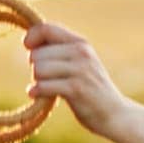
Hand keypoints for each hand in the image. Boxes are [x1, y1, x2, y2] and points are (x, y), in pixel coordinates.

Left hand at [23, 21, 130, 137]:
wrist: (115, 114)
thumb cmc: (92, 89)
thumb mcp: (81, 63)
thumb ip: (60, 50)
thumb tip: (28, 42)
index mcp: (81, 43)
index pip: (46, 28)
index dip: (31, 37)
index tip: (29, 47)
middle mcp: (81, 53)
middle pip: (37, 53)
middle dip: (35, 67)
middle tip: (46, 78)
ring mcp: (80, 71)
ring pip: (38, 69)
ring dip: (37, 81)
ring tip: (47, 88)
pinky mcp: (76, 90)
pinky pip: (43, 86)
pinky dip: (36, 92)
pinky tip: (38, 96)